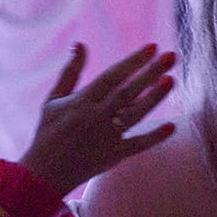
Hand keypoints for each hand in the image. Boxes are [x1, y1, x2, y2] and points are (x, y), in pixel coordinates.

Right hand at [19, 43, 175, 197]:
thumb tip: (80, 43)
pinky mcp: (113, 156)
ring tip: (171, 80)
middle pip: (128, 92)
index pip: (112, 76)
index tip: (152, 46)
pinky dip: (154, 137)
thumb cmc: (49, 132)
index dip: (132, 61)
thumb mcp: (54, 99)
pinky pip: (137, 145)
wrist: (44, 173)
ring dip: (155, 98)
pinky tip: (172, 125)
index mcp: (81, 102)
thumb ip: (70, 72)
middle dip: (150, 73)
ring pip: (135, 114)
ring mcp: (106, 137)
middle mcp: (95, 117)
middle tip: (171, 57)